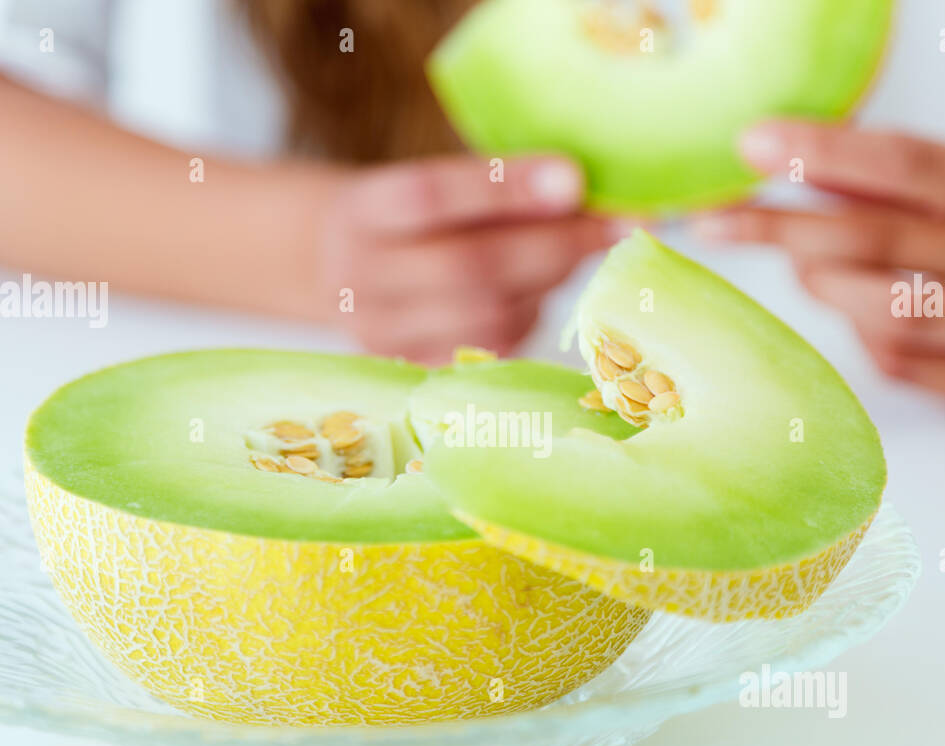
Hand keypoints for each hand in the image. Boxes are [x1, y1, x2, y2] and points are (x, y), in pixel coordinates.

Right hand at [320, 155, 610, 364]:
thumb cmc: (403, 217)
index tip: (575, 177)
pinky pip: (488, 349)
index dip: (506, 189)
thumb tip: (586, 192)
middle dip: (555, 245)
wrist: (329, 267)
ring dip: (546, 285)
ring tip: (571, 255)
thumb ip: (489, 188)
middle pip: (470, 267)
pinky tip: (533, 294)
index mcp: (362, 210)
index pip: (432, 196)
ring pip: (488, 315)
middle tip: (616, 226)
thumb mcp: (423, 184)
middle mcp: (361, 275)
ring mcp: (381, 332)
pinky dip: (526, 318)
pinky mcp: (409, 368)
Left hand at [693, 120, 944, 410]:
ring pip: (890, 313)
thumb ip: (866, 173)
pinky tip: (862, 319)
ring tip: (808, 272)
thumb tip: (761, 153)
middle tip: (721, 222)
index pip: (904, 162)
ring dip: (827, 289)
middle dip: (788, 229)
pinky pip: (903, 366)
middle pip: (881, 240)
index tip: (750, 145)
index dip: (822, 153)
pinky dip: (864, 340)